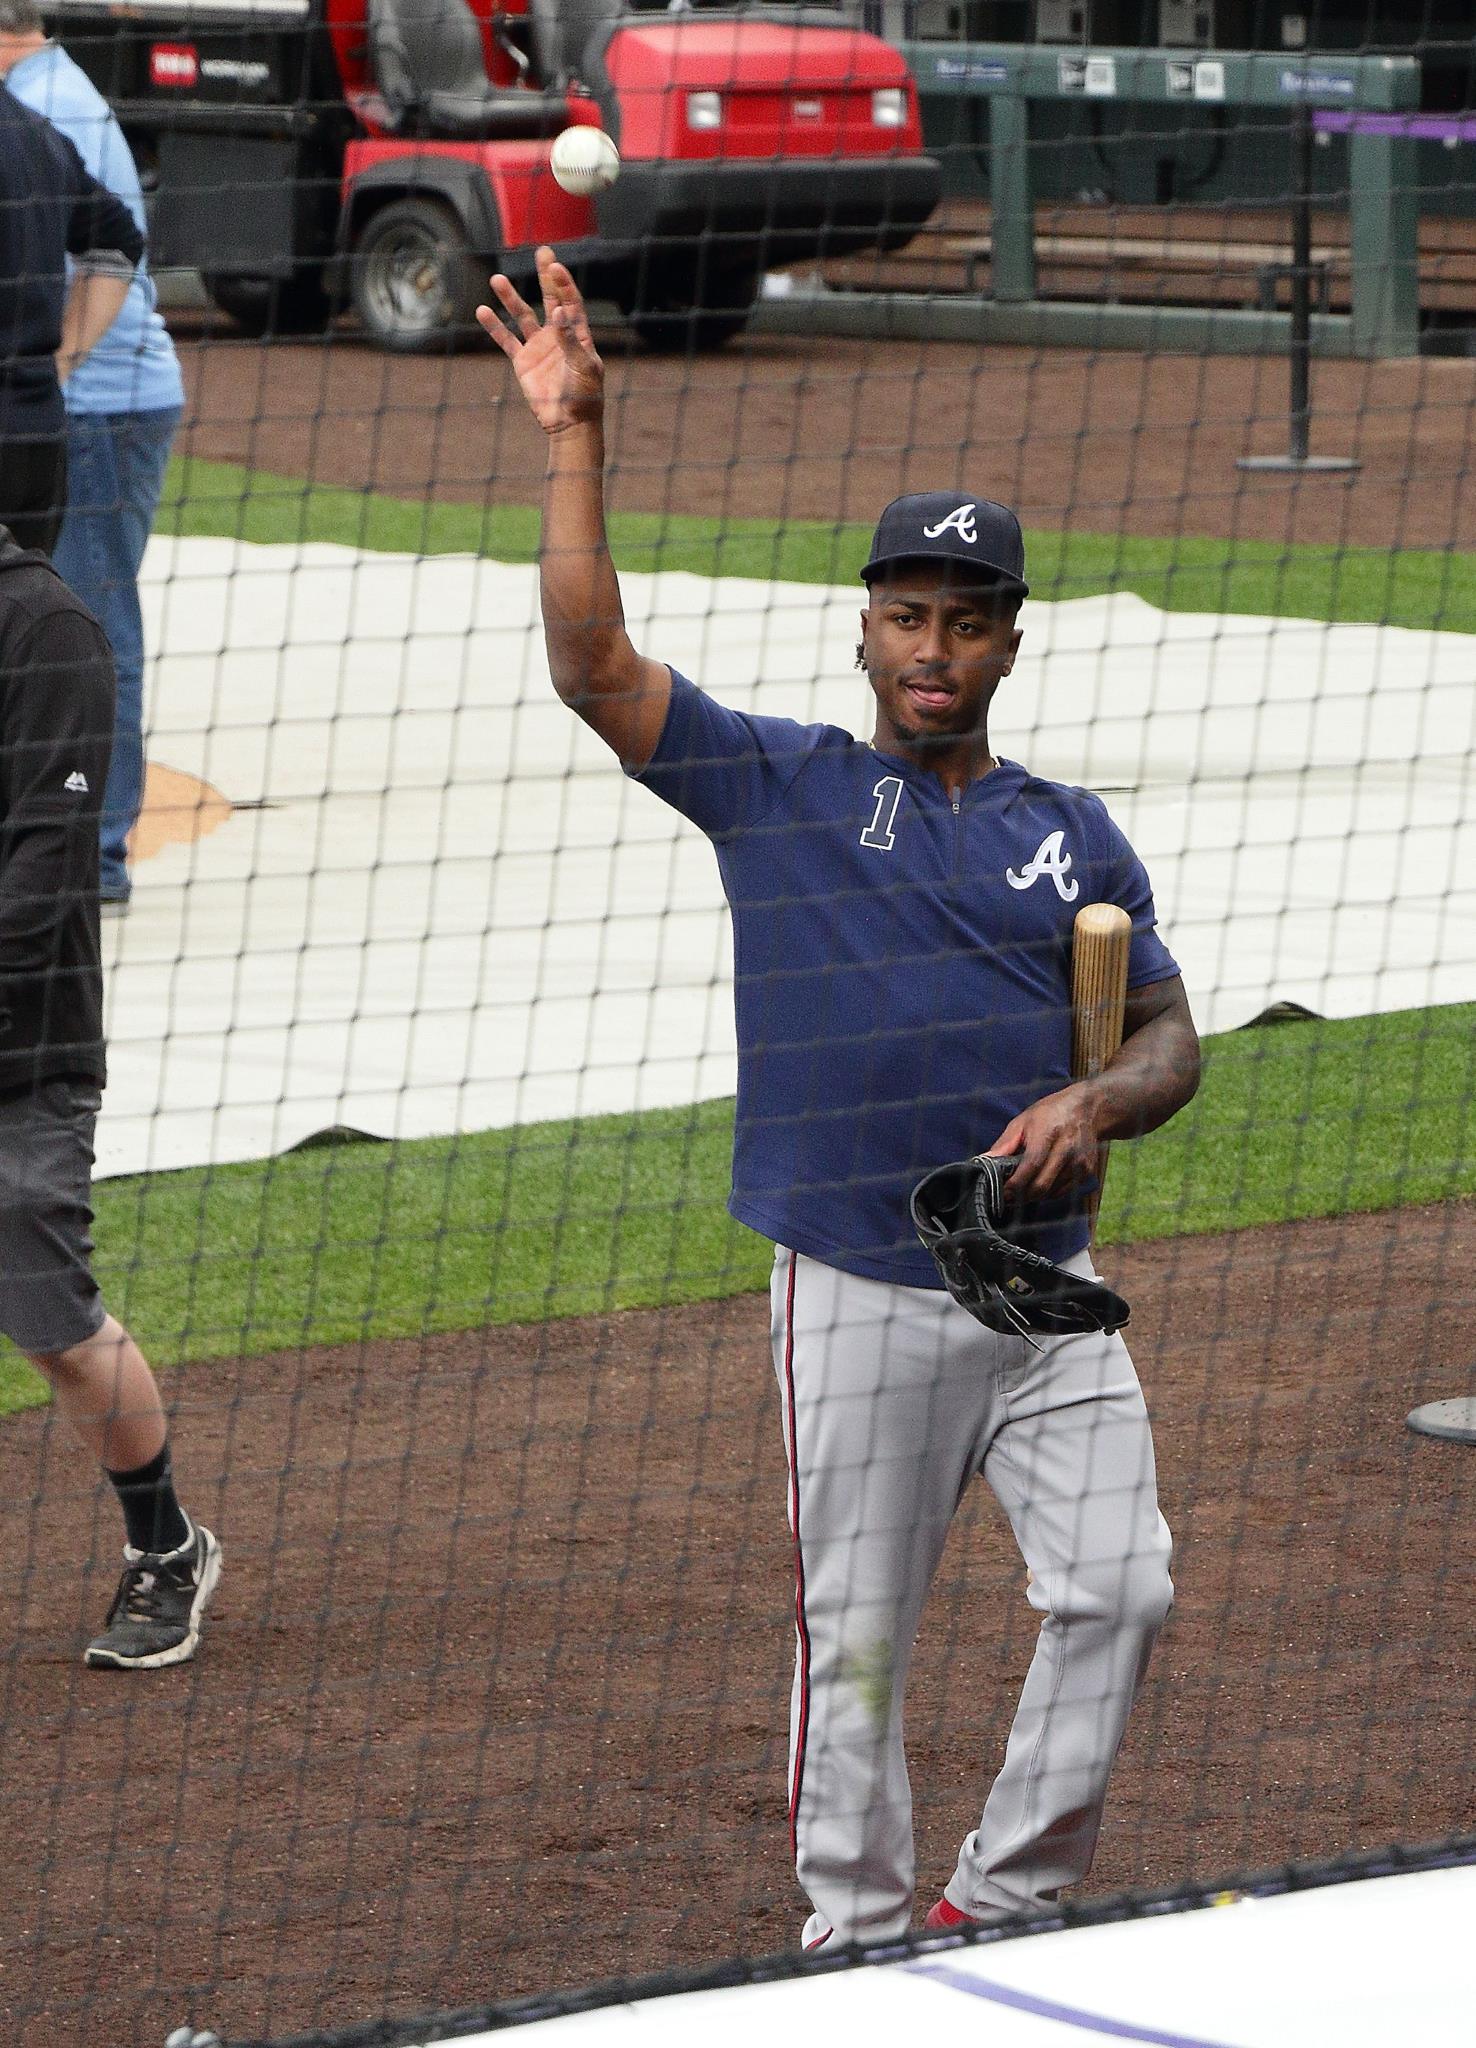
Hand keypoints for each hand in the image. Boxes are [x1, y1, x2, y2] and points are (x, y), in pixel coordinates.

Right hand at [477, 245, 602, 435]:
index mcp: (577, 334)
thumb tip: (558, 311)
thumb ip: (570, 340)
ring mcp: (539, 347)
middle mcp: (557, 335)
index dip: (563, 284)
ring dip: (510, 298)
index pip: (570, 302)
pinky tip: (483, 310)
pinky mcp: (523, 362)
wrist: (569, 422)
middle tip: (542, 251)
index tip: (555, 266)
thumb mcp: (583, 367)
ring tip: (496, 279)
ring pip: (522, 316)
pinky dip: (494, 327)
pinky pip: (506, 341)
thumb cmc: (584, 396)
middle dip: (545, 276)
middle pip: (549, 299)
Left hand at [987, 1083, 1104, 1200]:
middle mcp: (1066, 1149)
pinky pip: (1063, 1191)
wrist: (1086, 1108)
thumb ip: (1004, 1144)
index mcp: (1048, 1134)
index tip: (1002, 1192)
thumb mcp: (1023, 1121)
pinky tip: (1041, 1182)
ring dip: (1035, 1196)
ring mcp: (1079, 1162)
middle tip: (1010, 1196)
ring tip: (1024, 1188)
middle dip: (1022, 1196)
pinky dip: (1049, 1192)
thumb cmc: (1050, 1113)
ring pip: (1052, 1192)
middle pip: (1042, 1185)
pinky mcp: (1087, 1171)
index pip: (1030, 1166)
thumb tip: (985, 1161)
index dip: (1014, 1184)